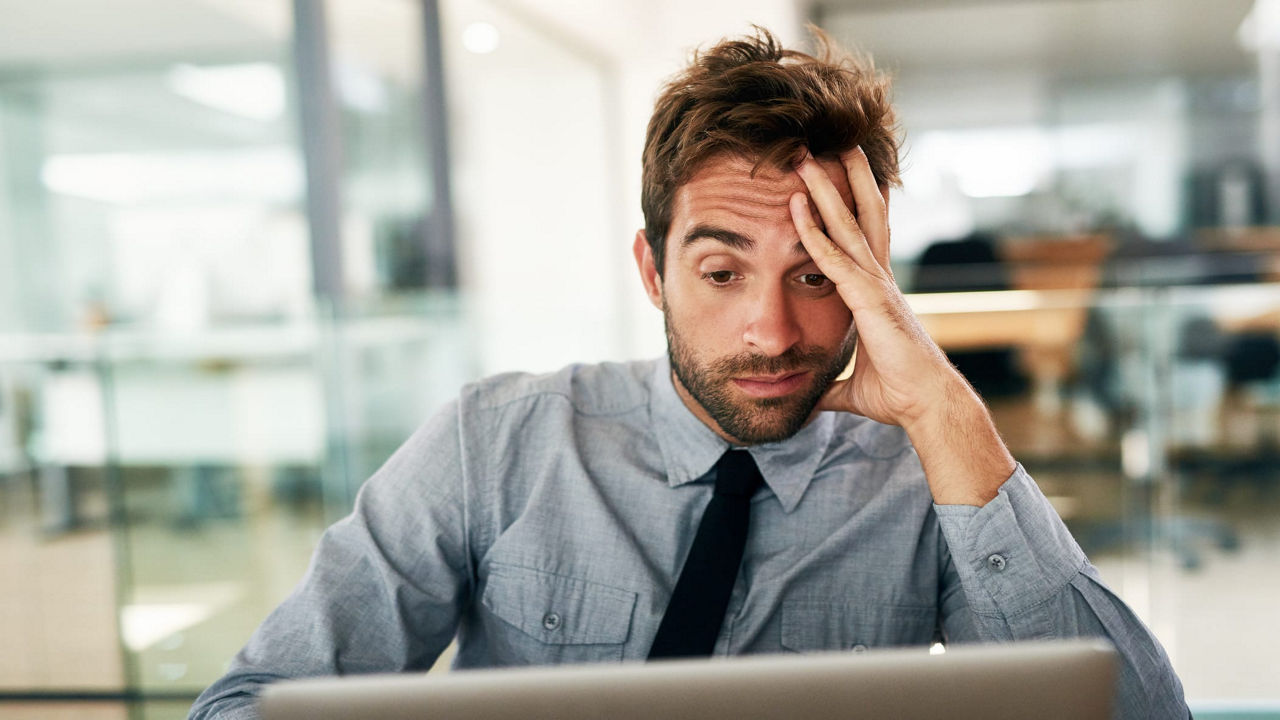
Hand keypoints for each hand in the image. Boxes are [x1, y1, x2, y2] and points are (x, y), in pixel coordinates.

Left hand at [788, 147, 956, 428]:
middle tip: (831, 143)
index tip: (841, 177)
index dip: (852, 207)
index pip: (862, 238)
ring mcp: (877, 285)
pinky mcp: (871, 300)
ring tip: (807, 157)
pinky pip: (835, 260)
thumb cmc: (900, 395)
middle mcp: (879, 279)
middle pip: (862, 216)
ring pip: (848, 226)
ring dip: (826, 190)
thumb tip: (810, 399)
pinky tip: (798, 209)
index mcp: (877, 293)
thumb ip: (831, 387)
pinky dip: (815, 234)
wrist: (928, 407)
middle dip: (845, 179)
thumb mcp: (854, 388)